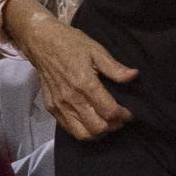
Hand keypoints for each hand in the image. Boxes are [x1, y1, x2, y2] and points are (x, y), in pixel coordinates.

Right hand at [13, 4, 137, 139]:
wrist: (41, 42)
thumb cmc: (70, 43)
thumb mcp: (96, 50)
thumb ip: (114, 68)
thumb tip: (133, 76)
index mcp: (85, 84)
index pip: (109, 111)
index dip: (123, 116)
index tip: (129, 113)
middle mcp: (72, 98)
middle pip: (98, 128)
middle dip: (113, 126)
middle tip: (119, 118)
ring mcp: (60, 105)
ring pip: (83, 134)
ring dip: (98, 132)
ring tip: (106, 122)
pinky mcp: (51, 108)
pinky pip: (69, 129)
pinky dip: (83, 130)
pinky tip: (90, 121)